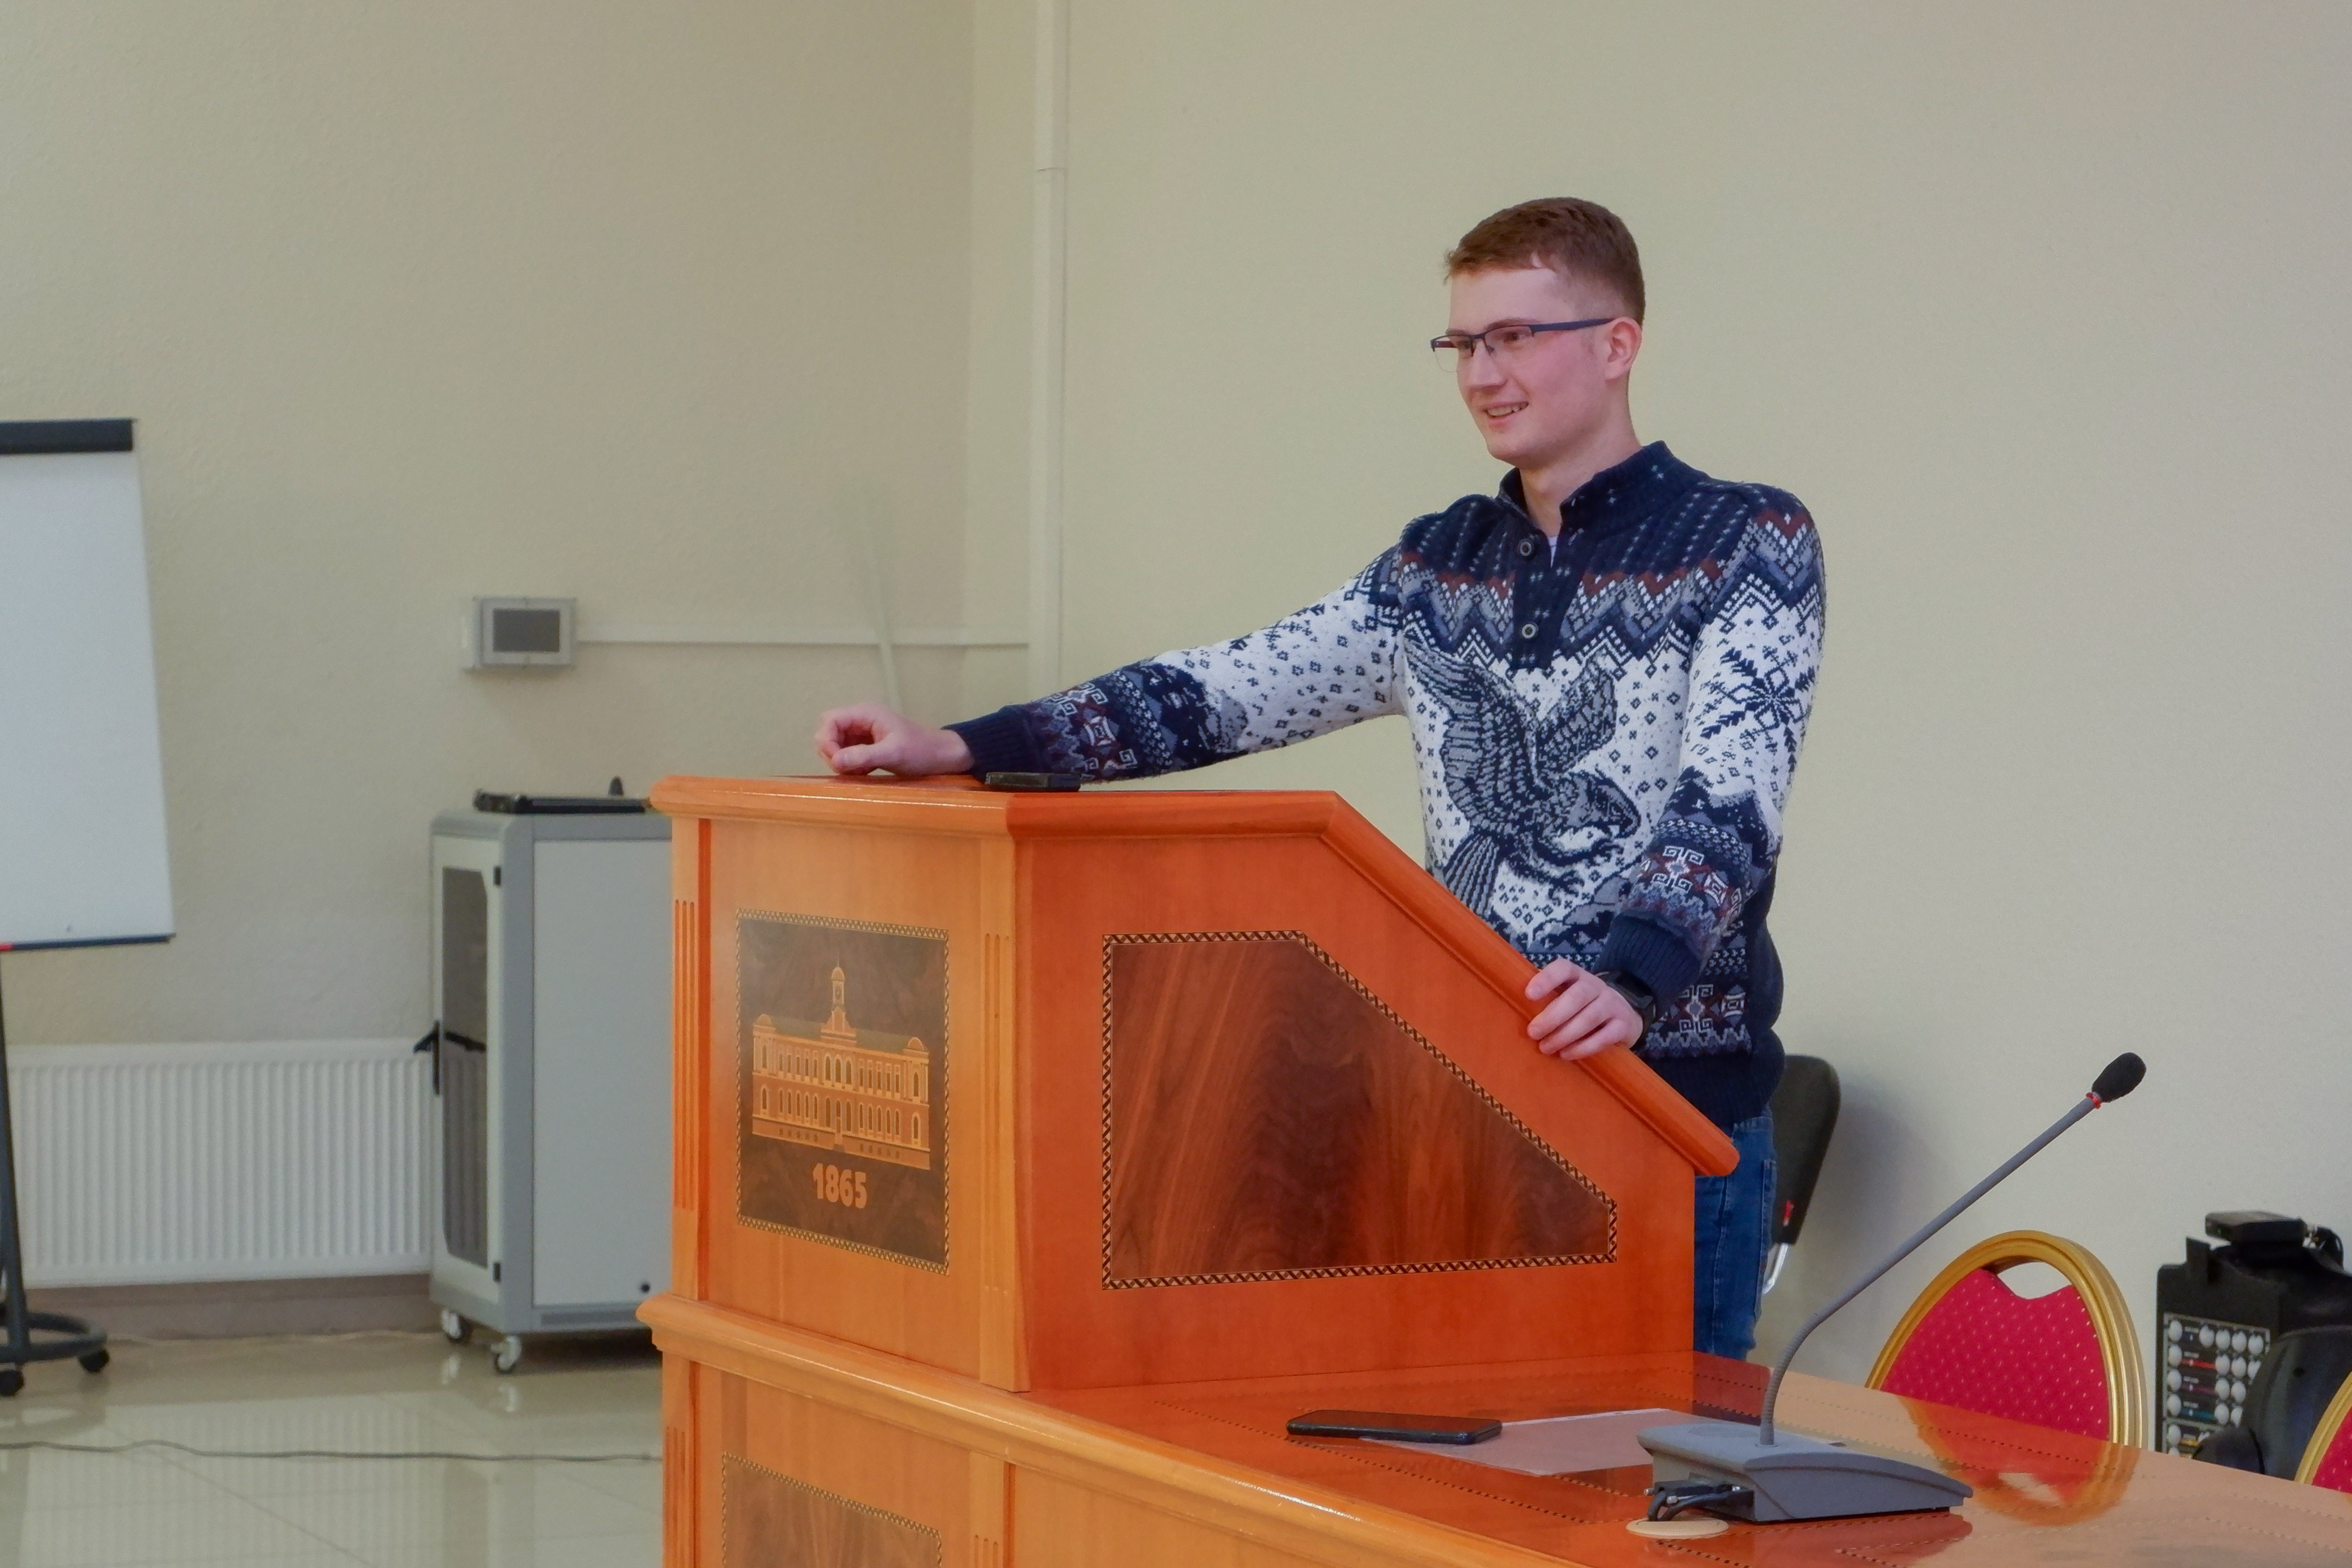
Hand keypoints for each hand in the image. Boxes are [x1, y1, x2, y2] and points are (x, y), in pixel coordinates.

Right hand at [815, 703, 974, 776]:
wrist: (943, 757)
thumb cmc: (921, 751)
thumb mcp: (893, 753)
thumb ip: (864, 756)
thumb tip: (835, 761)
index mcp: (865, 713)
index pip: (829, 721)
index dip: (827, 741)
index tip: (838, 762)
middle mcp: (861, 720)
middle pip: (828, 732)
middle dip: (832, 752)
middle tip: (847, 770)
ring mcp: (863, 733)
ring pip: (836, 745)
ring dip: (841, 761)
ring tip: (859, 772)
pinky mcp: (867, 746)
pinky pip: (847, 755)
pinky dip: (850, 766)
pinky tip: (865, 773)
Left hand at [1524, 959, 1641, 1061]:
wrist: (1624, 1016)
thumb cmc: (1582, 1007)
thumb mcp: (1567, 995)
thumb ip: (1547, 998)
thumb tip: (1514, 1011)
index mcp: (1577, 975)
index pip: (1563, 968)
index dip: (1547, 979)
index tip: (1528, 995)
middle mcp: (1597, 986)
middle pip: (1576, 996)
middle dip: (1553, 1016)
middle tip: (1533, 1033)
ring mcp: (1613, 1004)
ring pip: (1589, 1017)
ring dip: (1565, 1035)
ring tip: (1546, 1048)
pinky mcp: (1623, 1025)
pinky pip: (1605, 1037)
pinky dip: (1584, 1047)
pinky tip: (1566, 1054)